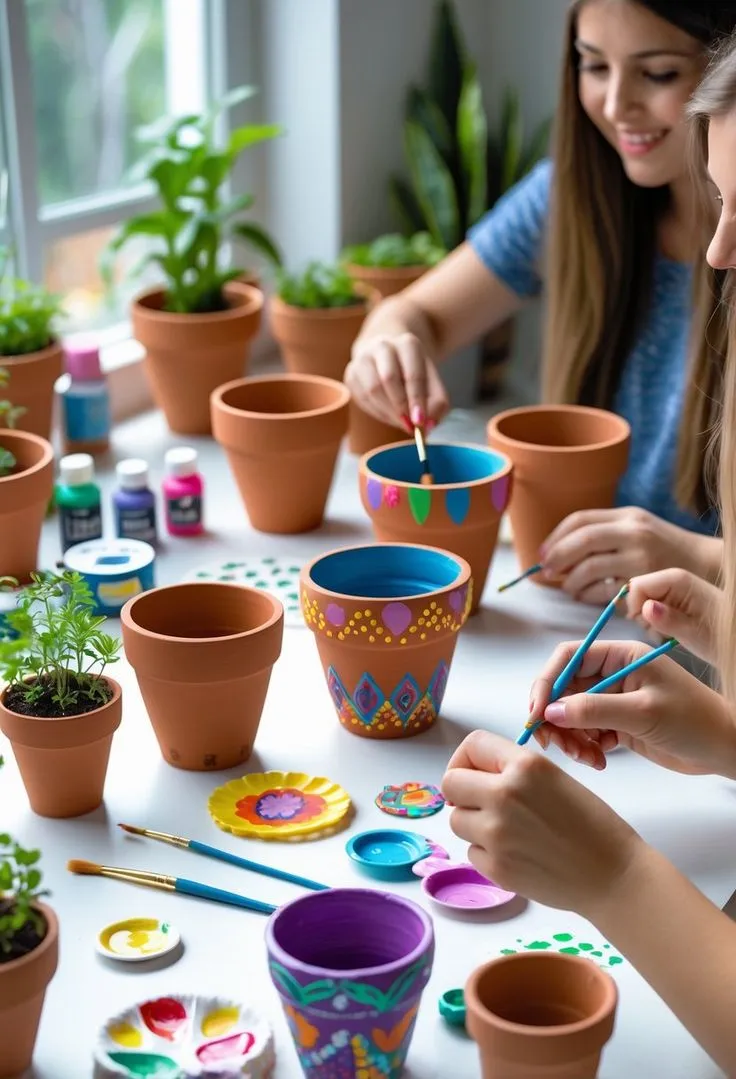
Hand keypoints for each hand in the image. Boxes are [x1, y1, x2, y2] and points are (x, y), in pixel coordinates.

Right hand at [344, 331, 449, 429]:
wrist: (390, 357)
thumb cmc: (414, 373)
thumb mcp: (433, 383)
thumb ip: (437, 403)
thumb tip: (429, 424)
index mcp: (408, 344)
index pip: (412, 374)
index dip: (416, 400)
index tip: (420, 422)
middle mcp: (383, 346)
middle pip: (388, 379)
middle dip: (400, 407)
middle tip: (410, 426)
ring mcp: (363, 358)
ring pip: (372, 390)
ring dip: (388, 412)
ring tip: (401, 422)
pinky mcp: (351, 373)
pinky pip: (362, 398)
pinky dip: (377, 412)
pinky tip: (389, 414)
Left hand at [442, 730, 640, 914]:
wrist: (614, 875)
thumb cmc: (592, 825)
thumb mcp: (553, 778)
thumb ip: (511, 770)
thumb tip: (470, 776)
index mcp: (525, 765)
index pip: (472, 745)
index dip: (466, 759)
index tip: (471, 772)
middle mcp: (505, 794)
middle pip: (451, 783)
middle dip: (462, 793)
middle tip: (482, 804)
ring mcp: (497, 833)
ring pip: (456, 820)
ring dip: (474, 824)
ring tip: (508, 830)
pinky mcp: (496, 867)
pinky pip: (471, 851)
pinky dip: (486, 853)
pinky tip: (517, 853)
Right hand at [527, 639, 735, 775]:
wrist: (724, 749)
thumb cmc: (694, 721)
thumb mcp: (642, 712)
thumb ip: (594, 710)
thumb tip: (549, 712)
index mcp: (620, 656)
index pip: (568, 657)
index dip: (547, 682)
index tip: (536, 713)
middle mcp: (613, 674)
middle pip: (564, 689)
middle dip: (555, 717)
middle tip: (553, 744)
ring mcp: (614, 700)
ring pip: (571, 714)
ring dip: (570, 737)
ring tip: (585, 757)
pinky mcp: (618, 724)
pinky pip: (586, 733)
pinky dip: (584, 748)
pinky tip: (599, 761)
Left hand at [540, 507, 719, 604]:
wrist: (704, 566)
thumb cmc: (662, 550)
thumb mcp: (636, 530)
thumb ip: (604, 535)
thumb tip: (558, 552)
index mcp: (627, 516)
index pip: (581, 519)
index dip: (556, 537)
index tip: (543, 553)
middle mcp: (634, 532)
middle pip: (583, 540)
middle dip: (558, 556)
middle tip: (547, 571)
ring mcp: (641, 558)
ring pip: (591, 567)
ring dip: (571, 580)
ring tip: (568, 587)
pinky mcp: (645, 583)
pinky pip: (606, 590)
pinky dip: (588, 595)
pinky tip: (585, 596)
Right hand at [626, 569, 719, 664]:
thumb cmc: (720, 637)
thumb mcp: (693, 633)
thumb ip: (668, 619)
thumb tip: (645, 608)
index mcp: (676, 579)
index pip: (636, 585)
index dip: (635, 606)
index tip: (648, 625)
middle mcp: (672, 578)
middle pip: (637, 592)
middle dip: (641, 614)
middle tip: (661, 631)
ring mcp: (673, 588)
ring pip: (642, 600)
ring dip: (648, 620)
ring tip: (669, 632)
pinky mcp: (674, 598)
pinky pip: (651, 606)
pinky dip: (655, 621)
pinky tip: (670, 629)